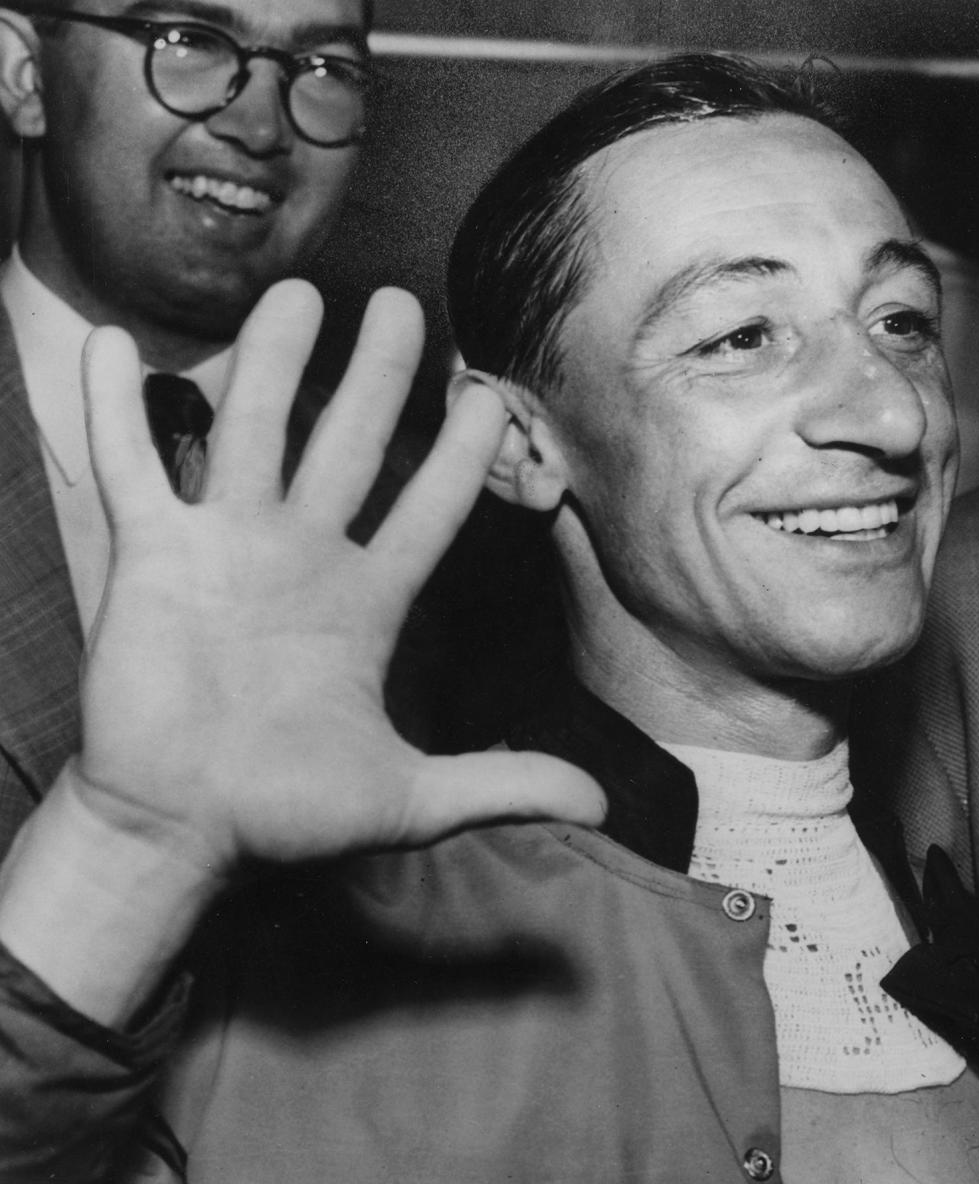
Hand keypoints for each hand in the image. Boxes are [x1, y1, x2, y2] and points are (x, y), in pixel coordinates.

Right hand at [76, 279, 605, 878]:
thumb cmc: (287, 814)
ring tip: (297, 294)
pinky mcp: (153, 557)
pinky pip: (133, 466)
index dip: (459, 455)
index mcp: (365, 604)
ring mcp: (226, 550)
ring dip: (274, 362)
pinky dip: (116, 408)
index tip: (488, 396)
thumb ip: (503, 785)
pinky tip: (116, 345)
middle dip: (375, 376)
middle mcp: (301, 560)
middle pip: (346, 445)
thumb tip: (600, 804)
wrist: (181, 830)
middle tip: (400, 305)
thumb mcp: (411, 800)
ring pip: (254, 432)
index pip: (427, 510)